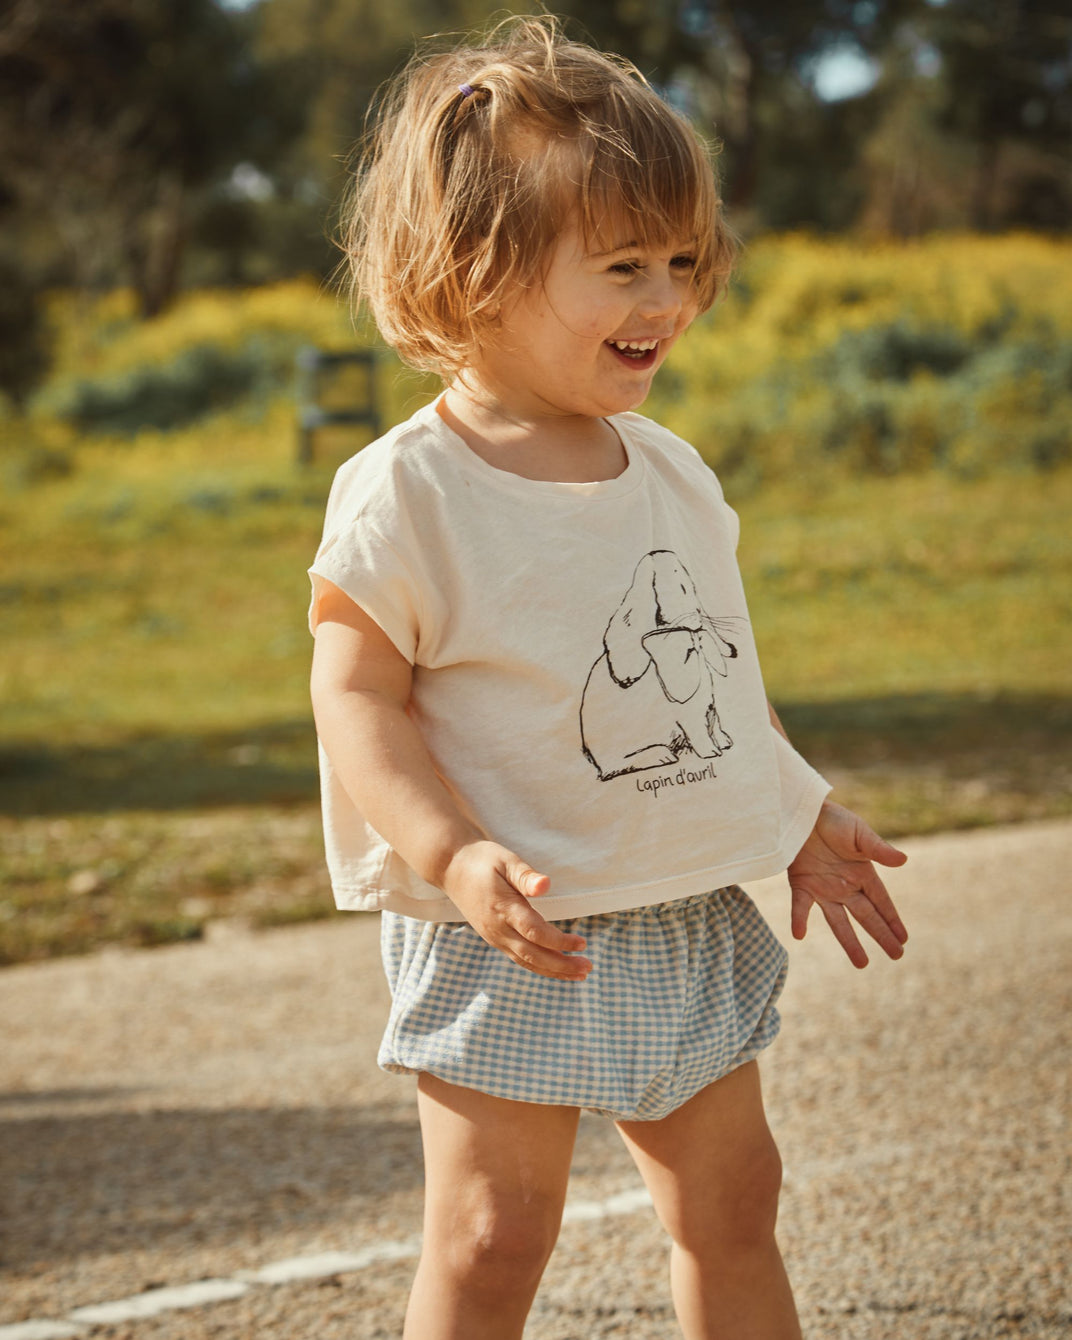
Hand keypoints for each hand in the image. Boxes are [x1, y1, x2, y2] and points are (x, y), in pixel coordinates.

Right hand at [441, 840, 591, 980]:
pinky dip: (539, 966)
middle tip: (588, 967)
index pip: (535, 932)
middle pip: (533, 955)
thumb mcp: (505, 860)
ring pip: (526, 961)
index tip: (582, 944)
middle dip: (562, 965)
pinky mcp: (494, 938)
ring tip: (578, 974)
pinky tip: (555, 968)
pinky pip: (519, 958)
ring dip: (553, 970)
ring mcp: (494, 936)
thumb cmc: (481, 860)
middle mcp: (497, 928)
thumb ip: (525, 875)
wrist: (450, 868)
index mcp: (503, 908)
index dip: (559, 941)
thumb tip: (546, 885)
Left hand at [788, 800, 908, 967]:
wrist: (802, 811)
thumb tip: (903, 860)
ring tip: (862, 964)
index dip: (892, 919)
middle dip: (881, 935)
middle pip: (866, 915)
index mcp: (862, 873)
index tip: (904, 939)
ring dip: (849, 941)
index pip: (881, 902)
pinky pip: (800, 906)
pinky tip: (799, 934)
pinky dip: (799, 919)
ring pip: (838, 921)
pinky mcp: (801, 884)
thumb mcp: (859, 833)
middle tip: (897, 956)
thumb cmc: (833, 819)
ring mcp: (823, 888)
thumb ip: (878, 849)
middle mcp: (844, 885)